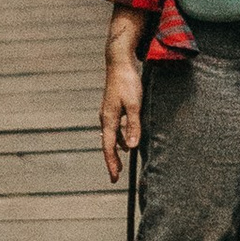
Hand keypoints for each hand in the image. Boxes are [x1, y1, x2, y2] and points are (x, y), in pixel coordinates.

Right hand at [100, 37, 145, 183]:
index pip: (109, 147)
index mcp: (108, 119)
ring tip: (123, 161)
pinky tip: (127, 140)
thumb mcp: (134, 104)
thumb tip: (132, 146)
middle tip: (115, 176)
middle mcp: (105, 118)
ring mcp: (108, 112)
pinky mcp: (113, 107)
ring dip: (116, 149)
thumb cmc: (127, 82)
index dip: (111, 163)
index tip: (114, 178)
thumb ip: (133, 125)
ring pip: (111, 136)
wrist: (119, 62)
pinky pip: (114, 128)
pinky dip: (120, 137)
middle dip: (112, 160)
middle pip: (108, 144)